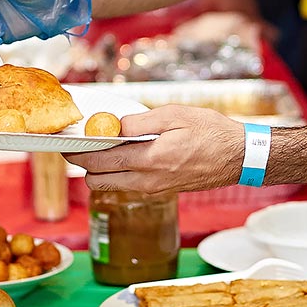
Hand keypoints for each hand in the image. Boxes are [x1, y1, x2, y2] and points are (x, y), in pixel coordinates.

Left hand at [67, 106, 244, 193]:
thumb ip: (139, 122)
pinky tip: (124, 153)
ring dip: (100, 170)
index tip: (67, 143)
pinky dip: (118, 172)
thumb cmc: (211, 132)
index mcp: (150, 161)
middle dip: (84, 164)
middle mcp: (148, 181)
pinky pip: (128, 185)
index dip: (78, 154)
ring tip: (101, 146)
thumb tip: (112, 125)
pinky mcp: (161, 190)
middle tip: (80, 144)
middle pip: (98, 181)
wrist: (239, 157)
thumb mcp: (175, 116)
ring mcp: (154, 189)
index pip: (100, 163)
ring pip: (111, 186)